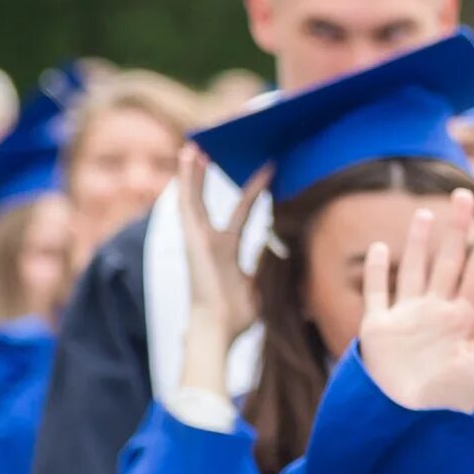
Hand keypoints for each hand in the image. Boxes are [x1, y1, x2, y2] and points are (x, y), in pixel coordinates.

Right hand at [176, 148, 260, 350]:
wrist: (218, 330)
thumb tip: (286, 255)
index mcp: (227, 253)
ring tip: (197, 144)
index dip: (252, 195)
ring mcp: (198, 239)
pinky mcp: (192, 237)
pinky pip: (188, 202)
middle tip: (214, 150)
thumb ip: (270, 268)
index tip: (266, 175)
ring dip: (194, 172)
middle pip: (208, 201)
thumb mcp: (262, 287)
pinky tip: (189, 155)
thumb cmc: (239, 318)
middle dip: (210, 177)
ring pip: (193, 198)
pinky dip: (187, 178)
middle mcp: (209, 242)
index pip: (241, 216)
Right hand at [356, 190, 473, 412]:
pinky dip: (377, 272)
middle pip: (450, 261)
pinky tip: (382, 249)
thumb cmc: (448, 404)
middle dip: (458, 228)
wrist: (407, 427)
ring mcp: (407, 319)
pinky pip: (377, 295)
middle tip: (464, 194)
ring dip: (420, 242)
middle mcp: (436, 313)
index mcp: (465, 319)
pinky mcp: (378, 330)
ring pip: (415, 270)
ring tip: (427, 213)